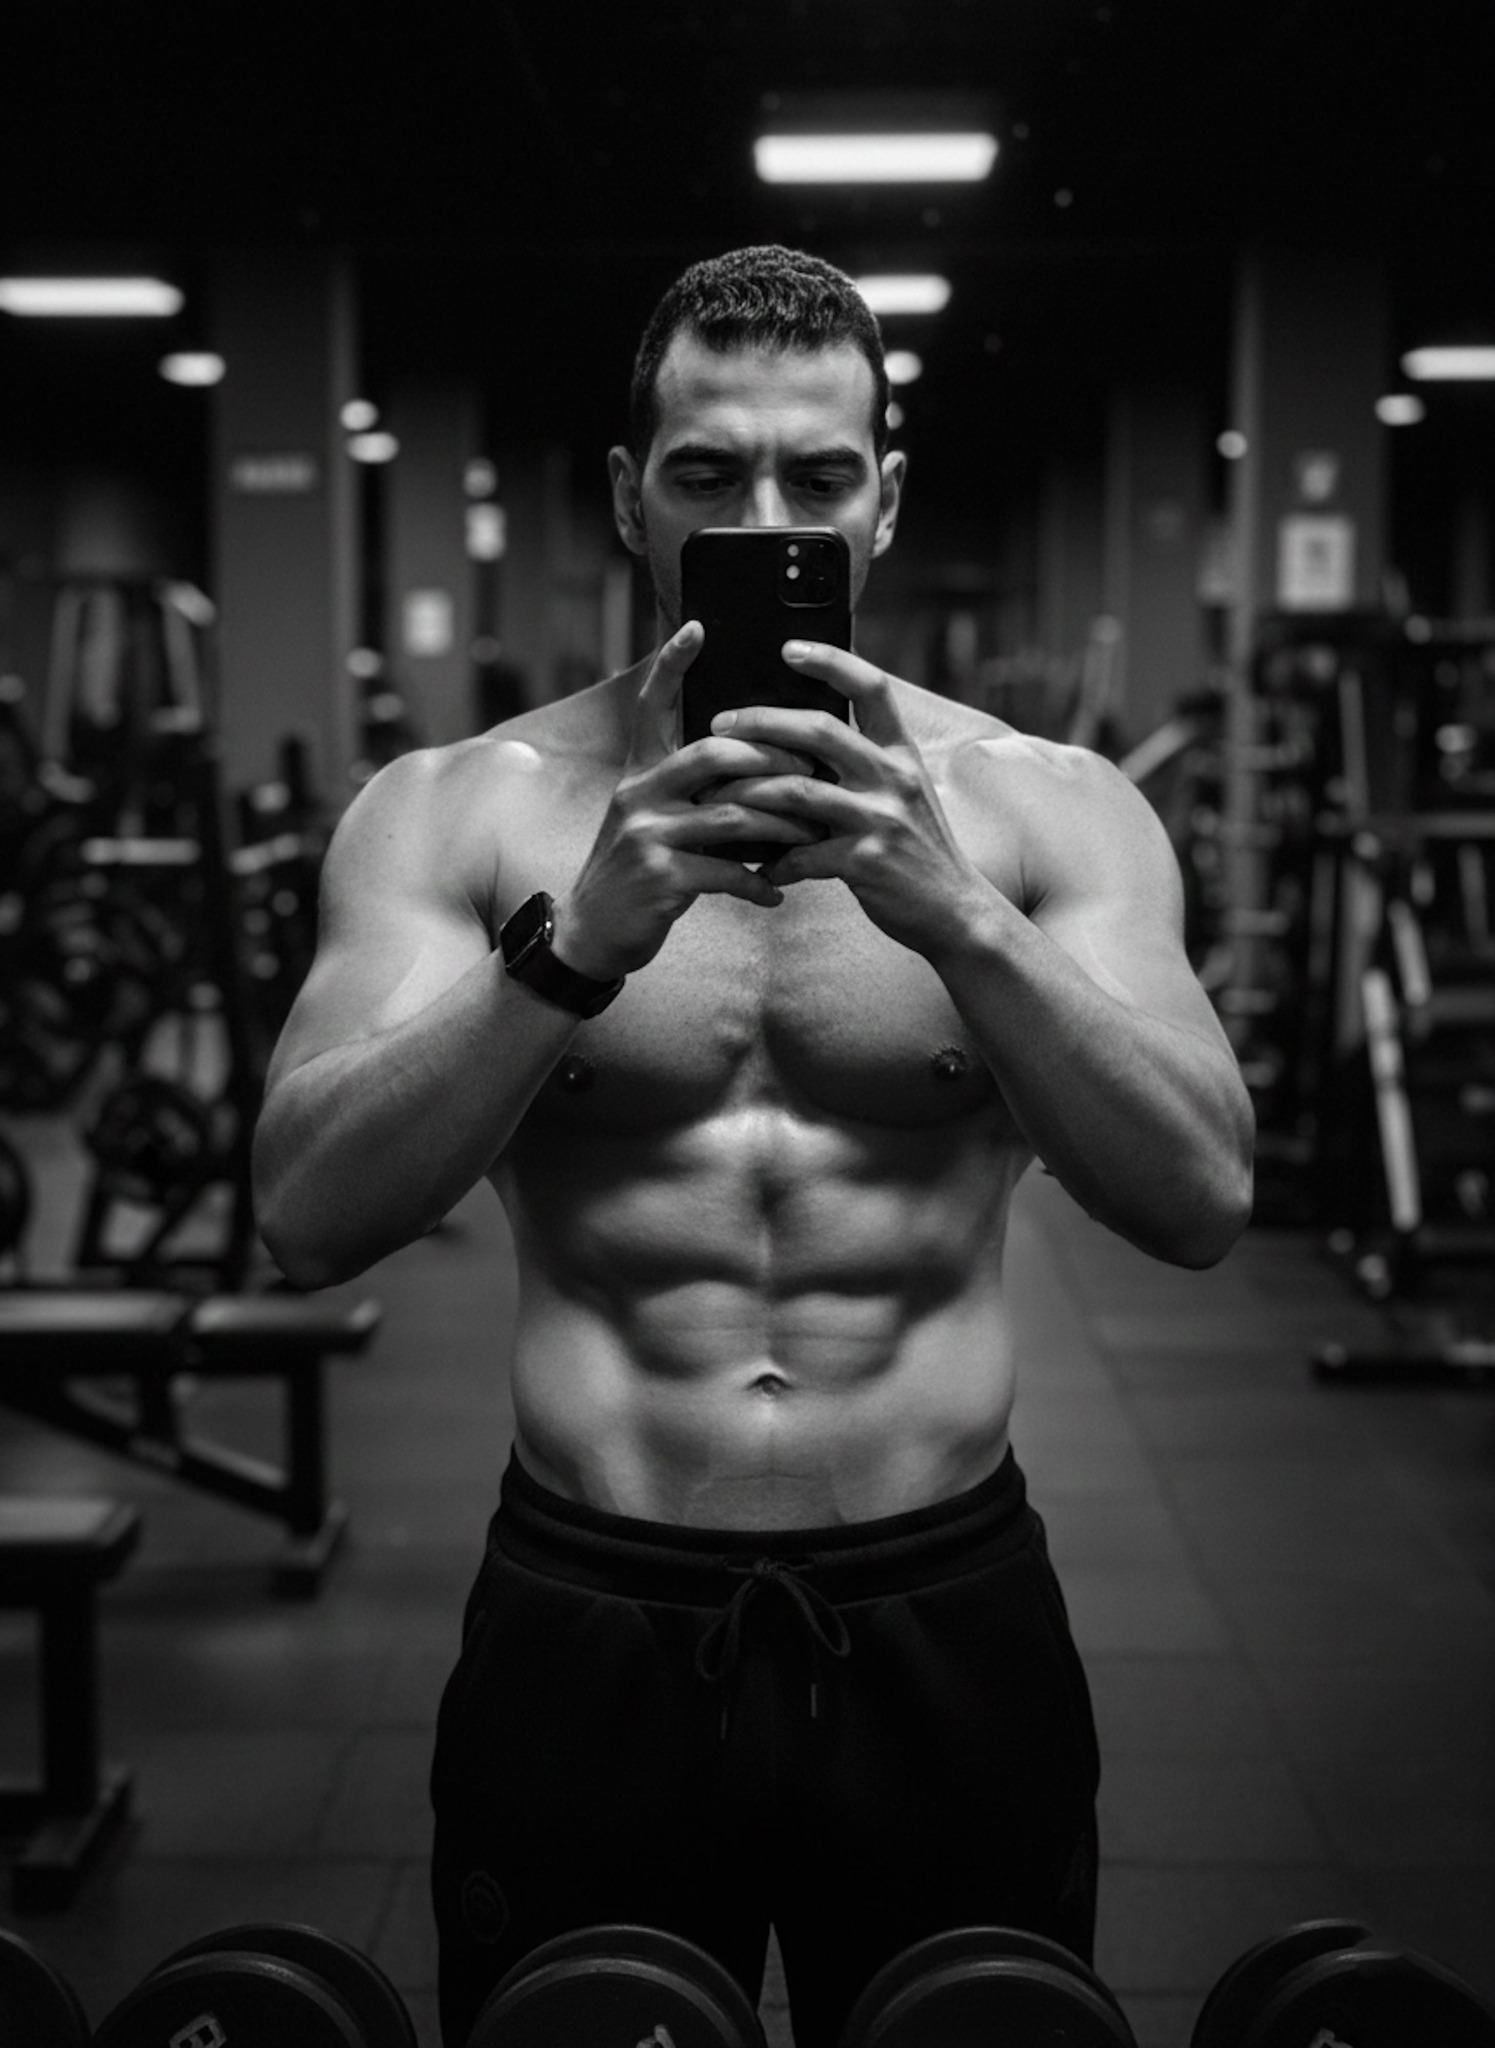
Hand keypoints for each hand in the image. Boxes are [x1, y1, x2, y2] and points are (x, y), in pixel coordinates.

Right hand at [552, 623, 821, 979]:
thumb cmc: (641, 871)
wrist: (595, 931)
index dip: (671, 664)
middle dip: (772, 759)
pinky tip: (778, 890)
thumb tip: (757, 771)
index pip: (652, 706)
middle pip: (713, 753)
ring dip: (782, 825)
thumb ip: (693, 792)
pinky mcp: (659, 876)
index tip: (698, 626)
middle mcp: (638, 793)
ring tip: (813, 834)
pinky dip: (759, 882)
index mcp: (641, 771)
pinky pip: (726, 872)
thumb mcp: (656, 820)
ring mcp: (646, 834)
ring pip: (731, 815)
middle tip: (811, 770)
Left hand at [711, 640, 991, 956]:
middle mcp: (894, 777)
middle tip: (720, 724)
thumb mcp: (905, 793)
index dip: (832, 660)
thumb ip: (866, 765)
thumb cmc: (919, 850)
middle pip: (820, 730)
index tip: (788, 648)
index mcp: (902, 753)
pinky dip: (774, 862)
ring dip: (749, 792)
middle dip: (762, 723)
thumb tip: (805, 738)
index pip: (872, 688)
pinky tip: (758, 869)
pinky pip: (803, 856)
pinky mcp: (866, 862)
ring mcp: (881, 819)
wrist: (955, 910)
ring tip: (716, 795)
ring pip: (798, 792)